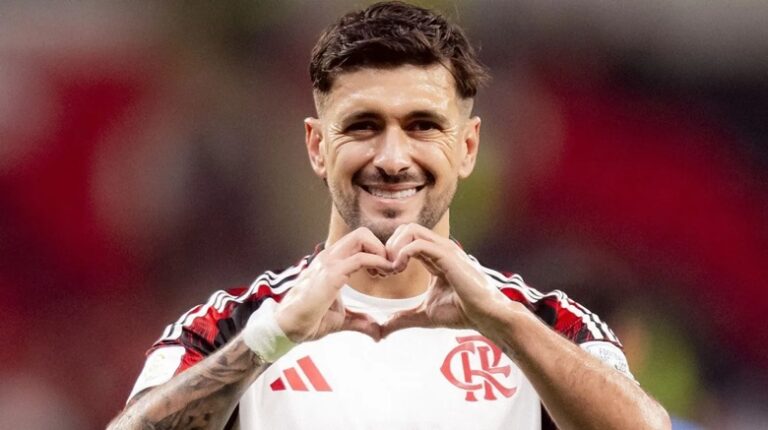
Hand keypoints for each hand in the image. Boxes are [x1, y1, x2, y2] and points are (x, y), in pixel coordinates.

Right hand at [274, 227, 391, 341]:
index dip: (376, 253)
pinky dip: (378, 262)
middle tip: (388, 269)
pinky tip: (383, 274)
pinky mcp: (331, 274)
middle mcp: (329, 257)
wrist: (288, 328)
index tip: (383, 273)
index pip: (358, 242)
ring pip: (362, 237)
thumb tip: (377, 330)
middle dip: (381, 247)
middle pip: (361, 233)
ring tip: (387, 272)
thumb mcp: (341, 319)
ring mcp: (329, 263)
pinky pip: (361, 258)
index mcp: (331, 263)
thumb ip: (360, 321)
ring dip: (381, 252)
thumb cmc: (308, 320)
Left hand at [381, 223, 509, 336]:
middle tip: (384, 270)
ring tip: (392, 269)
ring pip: (410, 229)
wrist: (486, 317)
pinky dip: (402, 253)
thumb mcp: (423, 315)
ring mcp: (444, 250)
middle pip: (406, 228)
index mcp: (434, 257)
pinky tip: (398, 269)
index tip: (383, 275)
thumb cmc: (462, 313)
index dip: (389, 254)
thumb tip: (382, 331)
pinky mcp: (447, 256)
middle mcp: (439, 249)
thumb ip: (402, 319)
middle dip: (388, 246)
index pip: (406, 239)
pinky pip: (418, 243)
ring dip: (393, 247)